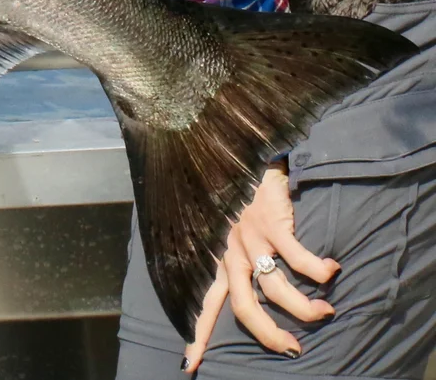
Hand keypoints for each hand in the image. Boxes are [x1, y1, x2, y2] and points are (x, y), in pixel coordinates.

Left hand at [183, 166, 337, 371]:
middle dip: (270, 335)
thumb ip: (241, 269)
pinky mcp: (271, 223)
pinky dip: (319, 271)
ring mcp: (250, 239)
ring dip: (305, 309)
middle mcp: (231, 255)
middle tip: (294, 349)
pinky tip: (333, 271)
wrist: (249, 162)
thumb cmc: (246, 207)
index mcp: (222, 263)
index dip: (198, 336)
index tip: (188, 367)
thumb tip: (259, 304)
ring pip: (276, 289)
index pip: (205, 305)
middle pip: (245, 309)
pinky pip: (298, 258)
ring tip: (326, 312)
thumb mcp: (235, 241)